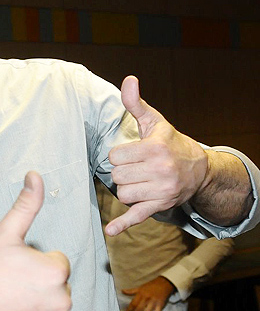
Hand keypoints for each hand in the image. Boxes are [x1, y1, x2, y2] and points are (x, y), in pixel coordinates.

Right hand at [0, 172, 71, 310]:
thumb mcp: (2, 235)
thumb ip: (25, 205)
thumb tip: (35, 176)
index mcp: (55, 271)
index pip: (56, 261)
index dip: (33, 262)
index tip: (13, 269)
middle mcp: (62, 301)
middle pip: (56, 286)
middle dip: (38, 284)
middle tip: (9, 286)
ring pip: (52, 309)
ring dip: (37, 306)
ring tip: (9, 304)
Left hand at [105, 76, 207, 235]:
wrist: (198, 169)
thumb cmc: (169, 142)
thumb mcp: (154, 122)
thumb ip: (136, 103)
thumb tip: (128, 79)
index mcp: (154, 148)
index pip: (114, 156)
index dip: (119, 155)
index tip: (132, 153)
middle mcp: (160, 170)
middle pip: (116, 176)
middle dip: (122, 172)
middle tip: (137, 167)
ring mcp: (160, 190)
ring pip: (122, 193)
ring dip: (126, 188)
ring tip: (141, 180)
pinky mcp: (159, 206)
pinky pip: (137, 216)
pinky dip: (123, 225)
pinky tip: (110, 231)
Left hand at [122, 276, 174, 310]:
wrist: (164, 283)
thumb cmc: (151, 286)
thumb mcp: (140, 287)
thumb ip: (131, 291)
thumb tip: (122, 291)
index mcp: (140, 294)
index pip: (133, 304)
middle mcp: (146, 299)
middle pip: (138, 310)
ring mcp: (153, 303)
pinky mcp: (160, 306)